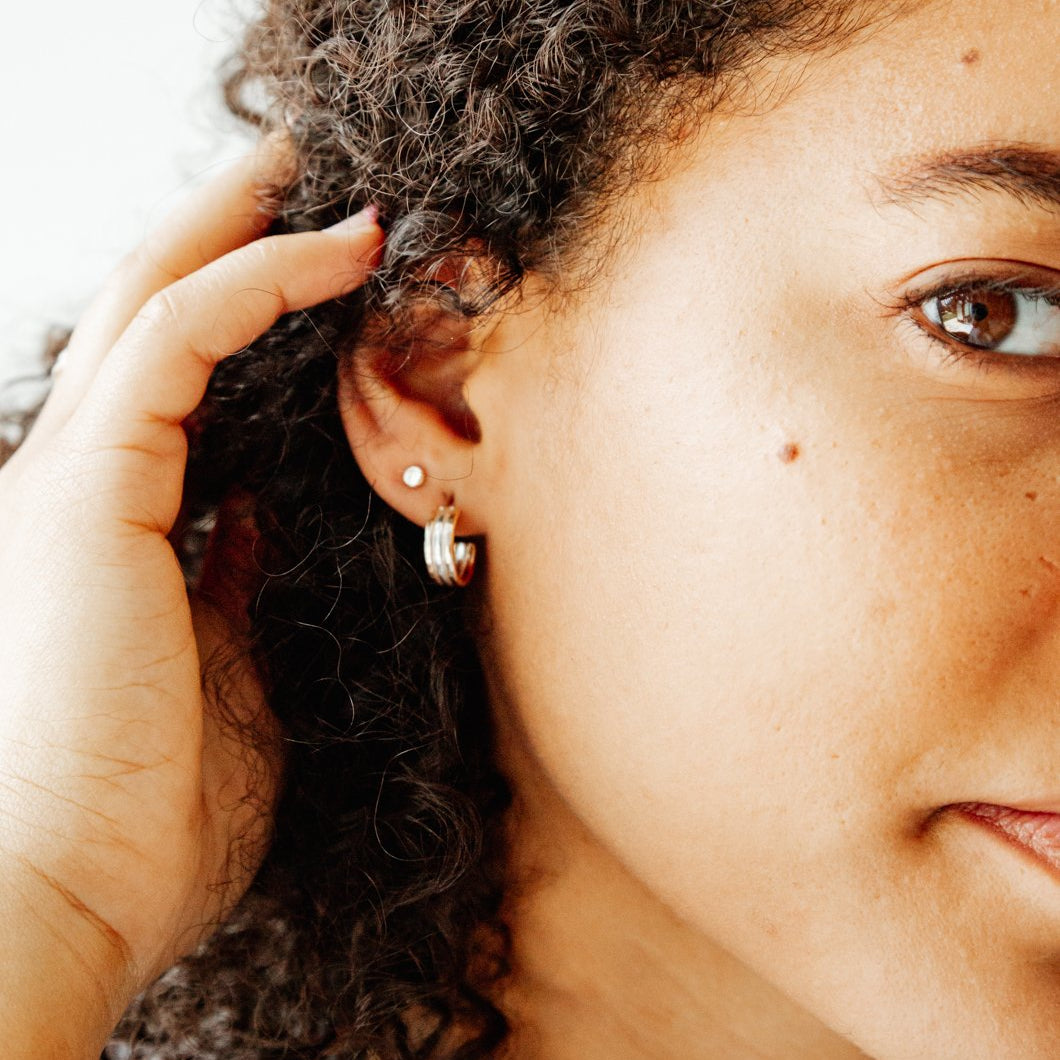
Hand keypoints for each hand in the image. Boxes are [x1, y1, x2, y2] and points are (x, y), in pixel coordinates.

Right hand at [0, 143, 381, 1048]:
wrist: (71, 906)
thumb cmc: (148, 824)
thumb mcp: (223, 682)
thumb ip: (235, 592)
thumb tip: (252, 526)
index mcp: (110, 535)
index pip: (176, 395)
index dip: (244, 329)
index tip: (324, 292)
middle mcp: (74, 488)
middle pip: (150, 319)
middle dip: (221, 237)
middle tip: (298, 179)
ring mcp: (68, 482)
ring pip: (152, 304)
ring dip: (236, 230)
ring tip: (312, 179)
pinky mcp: (85, 491)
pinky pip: (178, 342)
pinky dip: (256, 282)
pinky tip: (336, 250)